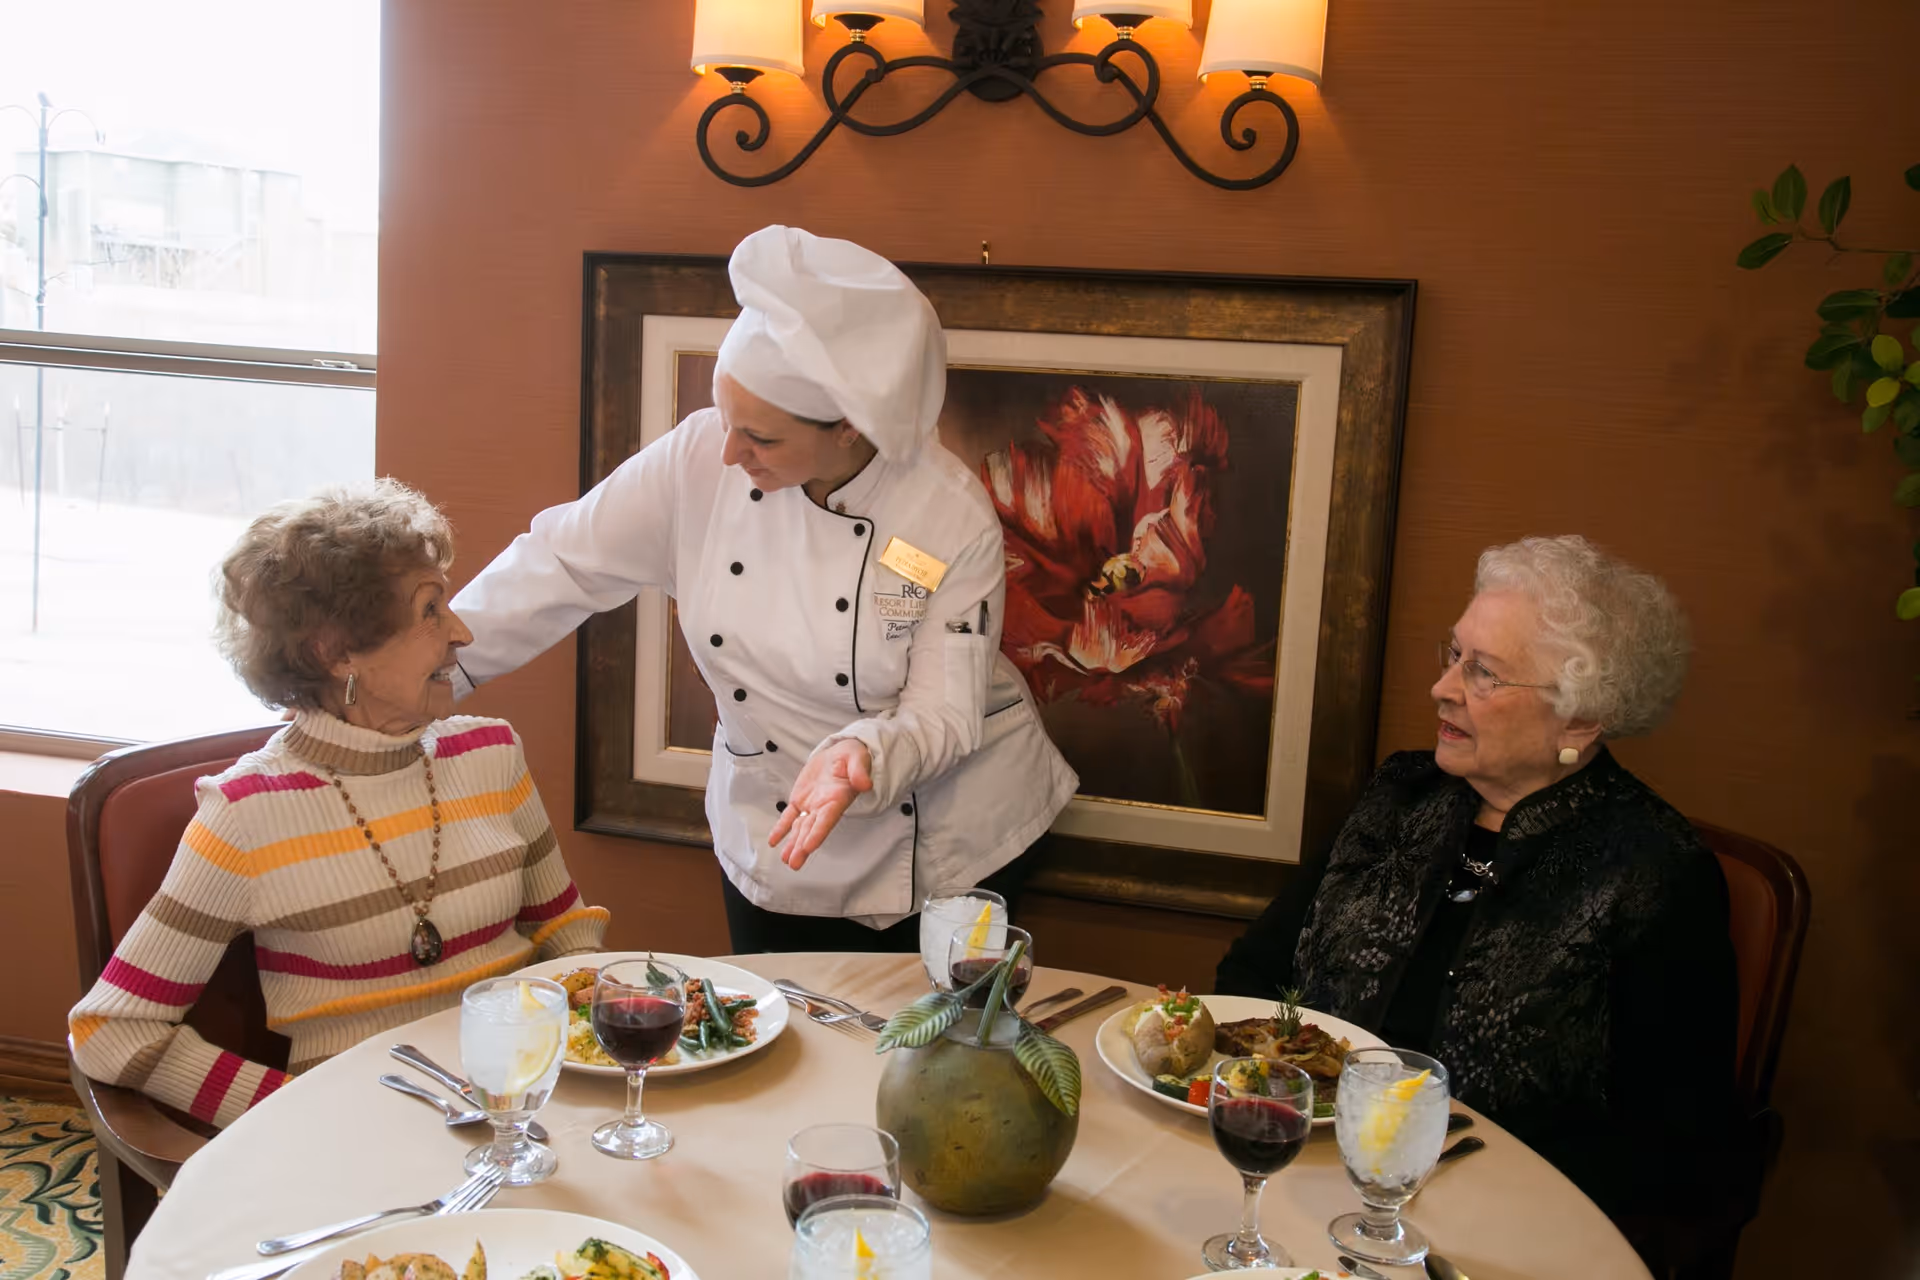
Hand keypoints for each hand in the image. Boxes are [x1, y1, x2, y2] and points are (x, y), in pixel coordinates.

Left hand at [769, 740, 872, 870]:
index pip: (827, 819)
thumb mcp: (858, 758)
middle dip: (802, 847)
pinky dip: (781, 828)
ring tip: (786, 860)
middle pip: (812, 829)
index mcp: (838, 798)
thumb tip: (865, 784)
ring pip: (800, 827)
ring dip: (793, 844)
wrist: (841, 752)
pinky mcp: (801, 799)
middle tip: (794, 863)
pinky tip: (774, 841)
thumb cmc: (853, 756)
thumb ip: (860, 771)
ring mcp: (812, 805)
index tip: (809, 847)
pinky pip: (789, 816)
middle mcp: (824, 806)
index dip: (817, 833)